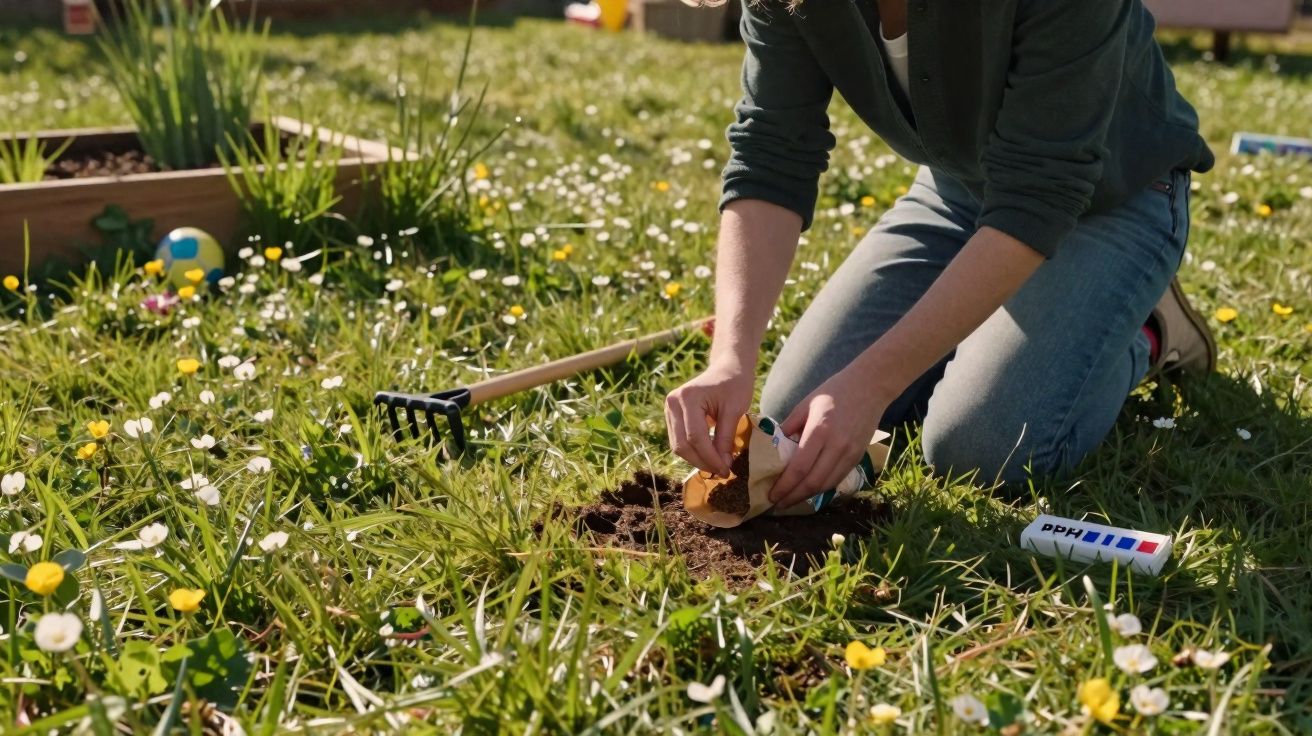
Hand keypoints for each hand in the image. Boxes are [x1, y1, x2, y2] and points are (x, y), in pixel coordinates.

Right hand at [665, 360, 754, 476]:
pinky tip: (709, 456)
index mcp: (687, 398)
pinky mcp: (672, 415)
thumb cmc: (735, 385)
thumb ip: (726, 438)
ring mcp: (669, 409)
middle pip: (681, 444)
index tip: (726, 471)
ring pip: (677, 445)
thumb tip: (723, 466)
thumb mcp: (735, 411)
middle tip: (722, 472)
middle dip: (702, 462)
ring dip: (696, 459)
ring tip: (717, 465)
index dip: (710, 458)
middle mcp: (672, 403)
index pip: (695, 437)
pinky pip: (679, 440)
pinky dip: (693, 451)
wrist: (728, 368)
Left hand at [768, 366, 888, 509]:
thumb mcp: (805, 404)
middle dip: (793, 497)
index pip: (799, 468)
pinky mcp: (858, 457)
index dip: (785, 486)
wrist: (870, 386)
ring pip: (826, 485)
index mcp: (819, 431)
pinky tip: (809, 490)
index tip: (772, 495)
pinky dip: (822, 488)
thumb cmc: (834, 392)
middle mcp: (836, 446)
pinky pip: (837, 479)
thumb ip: (789, 427)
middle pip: (813, 482)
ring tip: (790, 500)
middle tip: (777, 504)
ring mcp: (850, 453)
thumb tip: (773, 448)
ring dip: (807, 496)